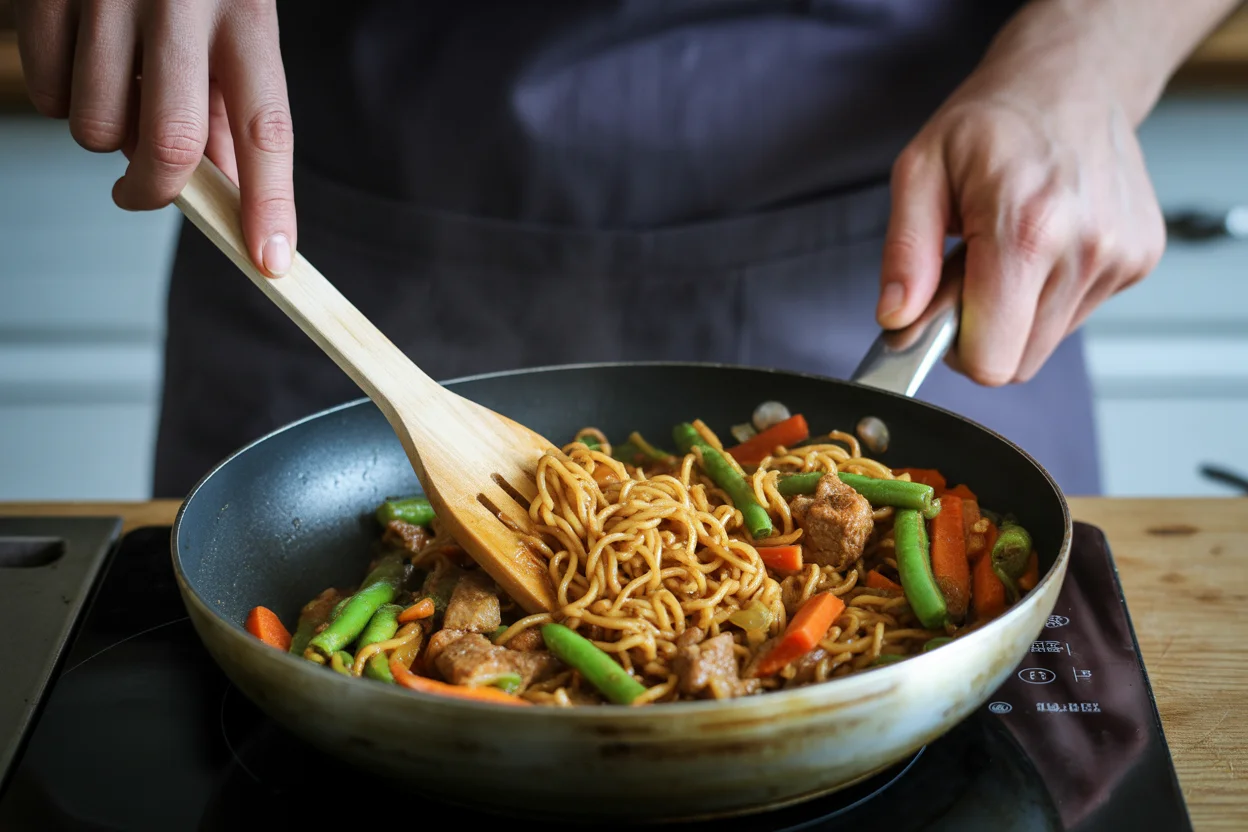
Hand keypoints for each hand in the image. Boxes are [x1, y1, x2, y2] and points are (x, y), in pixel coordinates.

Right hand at [13, 0, 295, 275]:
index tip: (272, 261)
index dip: (270, 202)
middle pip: (170, 142)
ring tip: (118, 91)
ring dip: (105, 138)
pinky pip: (45, 94)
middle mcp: (181, 0)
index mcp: (245, 10)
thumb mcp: (231, 22)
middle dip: (156, 192)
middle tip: (142, 194)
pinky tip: (80, 63)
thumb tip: (227, 196)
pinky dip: (59, 101)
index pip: (266, 126)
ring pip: (96, 128)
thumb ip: (229, 105)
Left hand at [876, 3, 1166, 385]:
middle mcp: (1085, 248)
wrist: (1071, 80)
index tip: (943, 313)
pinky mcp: (1140, 259)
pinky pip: (1076, 313)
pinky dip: (1050, 292)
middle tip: (972, 269)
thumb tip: (896, 317)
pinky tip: (1044, 242)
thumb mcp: (919, 171)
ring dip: (1018, 311)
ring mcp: (1119, 256)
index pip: (992, 359)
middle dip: (985, 330)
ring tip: (1008, 247)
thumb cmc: (991, 124)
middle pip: (1019, 361)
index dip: (956, 349)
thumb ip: (904, 253)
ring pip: (1047, 341)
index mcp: (1026, 228)